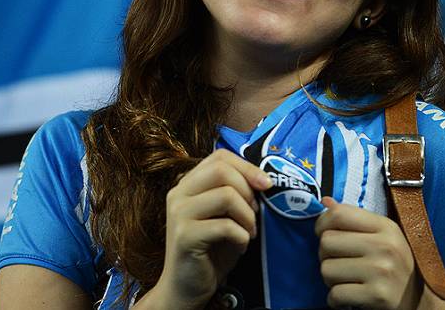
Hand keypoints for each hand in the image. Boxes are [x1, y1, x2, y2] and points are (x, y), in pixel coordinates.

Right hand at [146, 149, 272, 309]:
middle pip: (222, 170)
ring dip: (248, 216)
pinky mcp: (184, 236)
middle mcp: (178, 193)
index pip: (219, 157)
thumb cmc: (211, 251)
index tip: (266, 185)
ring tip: (249, 232)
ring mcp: (178, 214)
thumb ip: (235, 193)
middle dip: (249, 191)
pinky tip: (240, 247)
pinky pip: (225, 226)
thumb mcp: (225, 216)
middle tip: (255, 215)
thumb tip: (264, 179)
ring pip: (226, 195)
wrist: (186, 288)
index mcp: (187, 184)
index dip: (247, 167)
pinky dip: (242, 237)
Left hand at [315, 198, 420, 309]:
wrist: (420, 302)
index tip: (324, 233)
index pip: (338, 214)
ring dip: (331, 279)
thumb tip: (326, 201)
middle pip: (327, 242)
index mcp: (385, 226)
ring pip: (327, 269)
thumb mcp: (383, 236)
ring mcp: (382, 271)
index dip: (322, 223)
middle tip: (339, 263)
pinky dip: (335, 300)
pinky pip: (335, 294)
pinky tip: (348, 297)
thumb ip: (354, 219)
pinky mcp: (377, 295)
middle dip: (325, 255)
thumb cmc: (395, 266)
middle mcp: (385, 246)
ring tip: (346, 280)